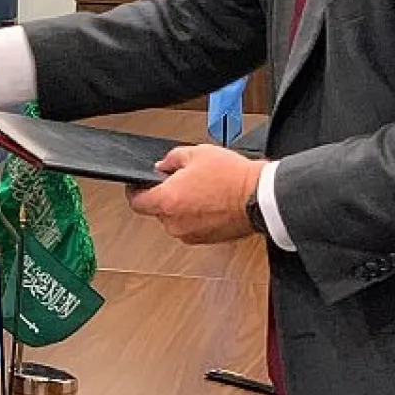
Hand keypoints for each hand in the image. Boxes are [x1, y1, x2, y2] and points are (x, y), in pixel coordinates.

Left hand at [126, 144, 264, 244]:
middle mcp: (174, 223)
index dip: (135, 191)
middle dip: (166, 195)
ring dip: (183, 207)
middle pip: (158, 210)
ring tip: (203, 190)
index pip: (136, 202)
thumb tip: (162, 166)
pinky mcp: (206, 241)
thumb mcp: (197, 153)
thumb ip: (171, 159)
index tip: (138, 185)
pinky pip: (192, 227)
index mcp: (167, 202)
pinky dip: (196, 216)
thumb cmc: (232, 177)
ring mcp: (190, 234)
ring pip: (176, 219)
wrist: (259, 198)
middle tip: (183, 180)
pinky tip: (212, 202)